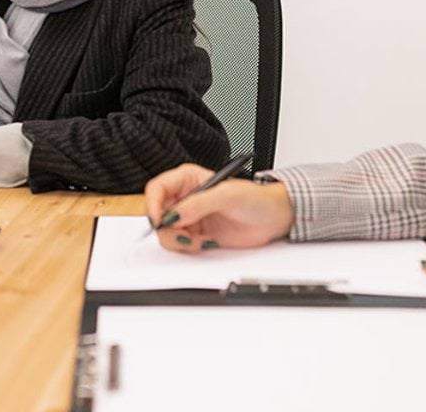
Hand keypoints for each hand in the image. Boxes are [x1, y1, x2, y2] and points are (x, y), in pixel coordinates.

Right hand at [143, 163, 293, 251]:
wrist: (272, 219)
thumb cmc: (256, 199)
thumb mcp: (228, 195)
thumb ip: (199, 203)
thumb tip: (175, 214)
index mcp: (188, 179)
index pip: (157, 188)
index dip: (153, 205)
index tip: (160, 221)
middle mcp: (185, 197)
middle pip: (157, 213)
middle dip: (167, 228)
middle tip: (185, 235)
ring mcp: (189, 217)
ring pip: (166, 232)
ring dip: (180, 240)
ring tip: (200, 240)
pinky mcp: (195, 234)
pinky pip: (179, 244)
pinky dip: (188, 247)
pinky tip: (206, 243)